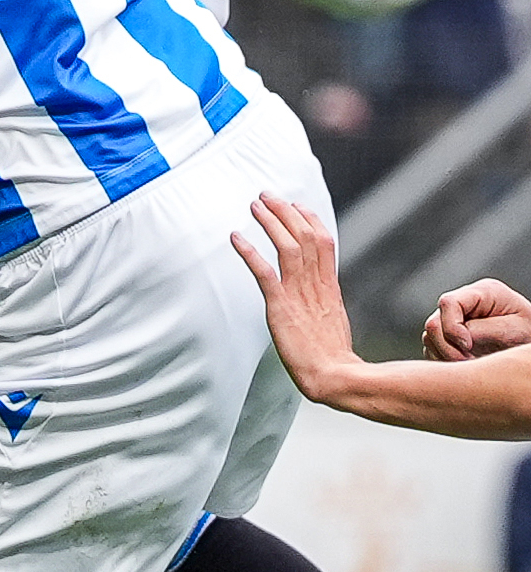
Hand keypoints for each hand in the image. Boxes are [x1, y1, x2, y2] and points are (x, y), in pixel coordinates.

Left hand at [234, 193, 361, 401]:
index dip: (309, 220)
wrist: (334, 376)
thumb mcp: (331, 319)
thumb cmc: (331, 356)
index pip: (323, 242)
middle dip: (286, 212)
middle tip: (267, 195)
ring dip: (270, 223)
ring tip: (254, 206)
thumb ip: (322, 300)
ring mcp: (300, 295)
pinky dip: (250, 253)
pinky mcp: (282, 308)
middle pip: (306, 236)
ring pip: (289, 247)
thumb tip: (316, 290)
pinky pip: (265, 273)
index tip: (296, 204)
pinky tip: (237, 237)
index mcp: (329, 286)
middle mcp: (317, 285)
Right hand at [427, 280, 530, 360]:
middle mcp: (463, 303)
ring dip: (446, 355)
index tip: (468, 346)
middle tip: (469, 361)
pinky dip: (444, 360)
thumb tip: (457, 340)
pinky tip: (464, 365)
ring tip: (471, 364)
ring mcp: (452, 318)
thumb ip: (483, 330)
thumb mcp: (513, 330)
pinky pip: (432, 349)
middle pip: (434, 322)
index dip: (452, 327)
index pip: (449, 303)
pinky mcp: (447, 335)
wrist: (529, 341)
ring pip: (429, 337)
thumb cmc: (528, 333)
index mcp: (482, 292)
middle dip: (447, 346)